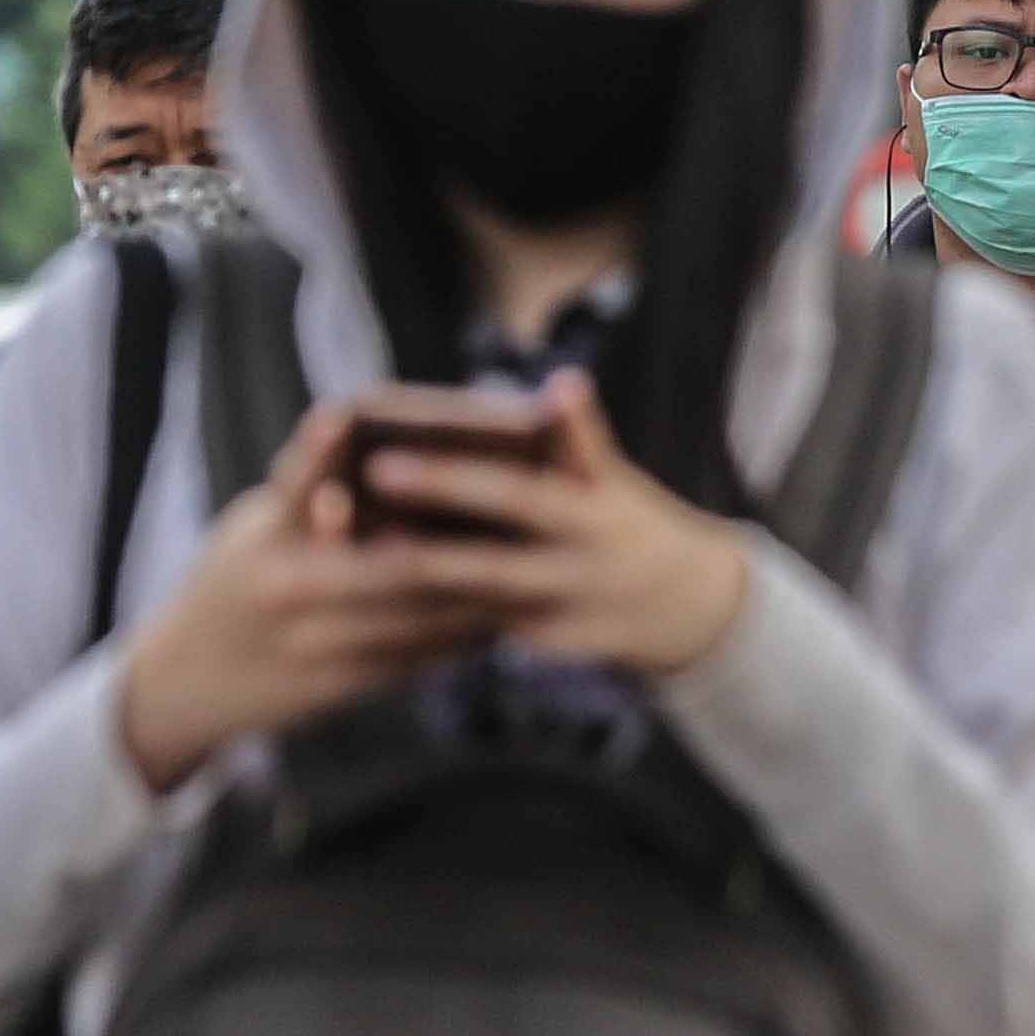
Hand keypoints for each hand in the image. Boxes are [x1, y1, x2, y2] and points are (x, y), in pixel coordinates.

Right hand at [114, 399, 513, 789]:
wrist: (190, 682)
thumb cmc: (234, 583)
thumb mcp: (254, 531)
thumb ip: (307, 495)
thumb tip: (372, 445)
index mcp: (266, 540)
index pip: (303, 483)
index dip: (334, 451)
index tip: (369, 418)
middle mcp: (288, 588)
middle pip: (394, 560)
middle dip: (463, 540)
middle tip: (522, 512)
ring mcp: (315, 642)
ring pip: (419, 615)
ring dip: (480, 593)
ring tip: (536, 566)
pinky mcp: (341, 684)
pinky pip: (419, 658)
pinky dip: (463, 636)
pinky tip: (503, 617)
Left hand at [343, 372, 753, 676]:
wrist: (690, 606)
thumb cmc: (627, 521)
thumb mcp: (615, 480)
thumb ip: (579, 440)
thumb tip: (562, 387)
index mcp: (596, 516)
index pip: (515, 493)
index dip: (451, 479)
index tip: (383, 462)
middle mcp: (584, 570)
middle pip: (485, 562)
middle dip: (412, 549)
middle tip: (344, 519)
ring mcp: (570, 615)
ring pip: (477, 606)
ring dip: (413, 588)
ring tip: (347, 566)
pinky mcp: (556, 649)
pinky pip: (485, 630)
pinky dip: (435, 617)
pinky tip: (378, 603)